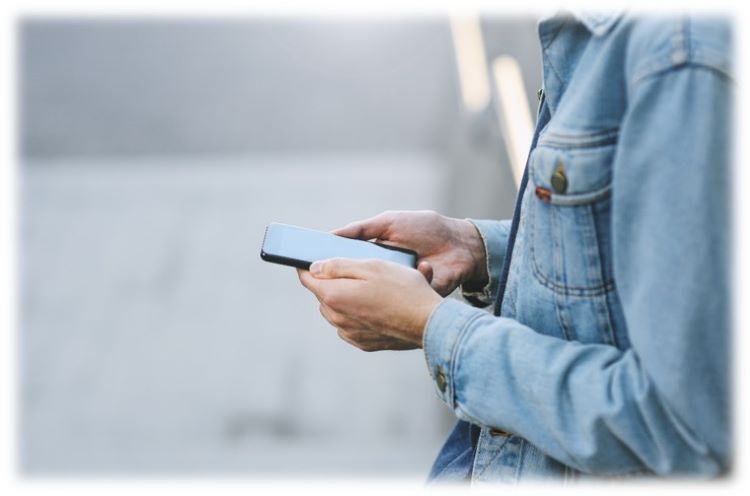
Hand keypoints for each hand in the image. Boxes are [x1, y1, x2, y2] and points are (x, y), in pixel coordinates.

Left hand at [297, 258, 442, 350]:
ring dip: (345, 297)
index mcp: (334, 296)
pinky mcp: (363, 342)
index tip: (308, 257)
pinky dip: (357, 313)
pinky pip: (350, 323)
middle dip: (332, 280)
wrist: (428, 323)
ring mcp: (349, 332)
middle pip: (323, 293)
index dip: (306, 264)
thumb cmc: (403, 290)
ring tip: (369, 286)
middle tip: (354, 269)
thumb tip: (314, 267)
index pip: (307, 277)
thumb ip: (338, 265)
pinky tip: (376, 304)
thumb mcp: (371, 266)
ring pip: (336, 309)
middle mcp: (337, 318)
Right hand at [333, 210, 487, 296]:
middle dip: (342, 283)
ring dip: (368, 290)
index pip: (345, 264)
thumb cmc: (426, 228)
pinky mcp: (412, 298)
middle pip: (354, 285)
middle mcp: (382, 276)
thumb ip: (361, 229)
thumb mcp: (389, 222)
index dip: (327, 267)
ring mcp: (396, 289)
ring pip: (372, 297)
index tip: (305, 265)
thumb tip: (330, 235)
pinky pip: (397, 301)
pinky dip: (397, 292)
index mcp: (374, 255)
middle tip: (323, 280)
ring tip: (360, 283)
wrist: (461, 244)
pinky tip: (400, 279)